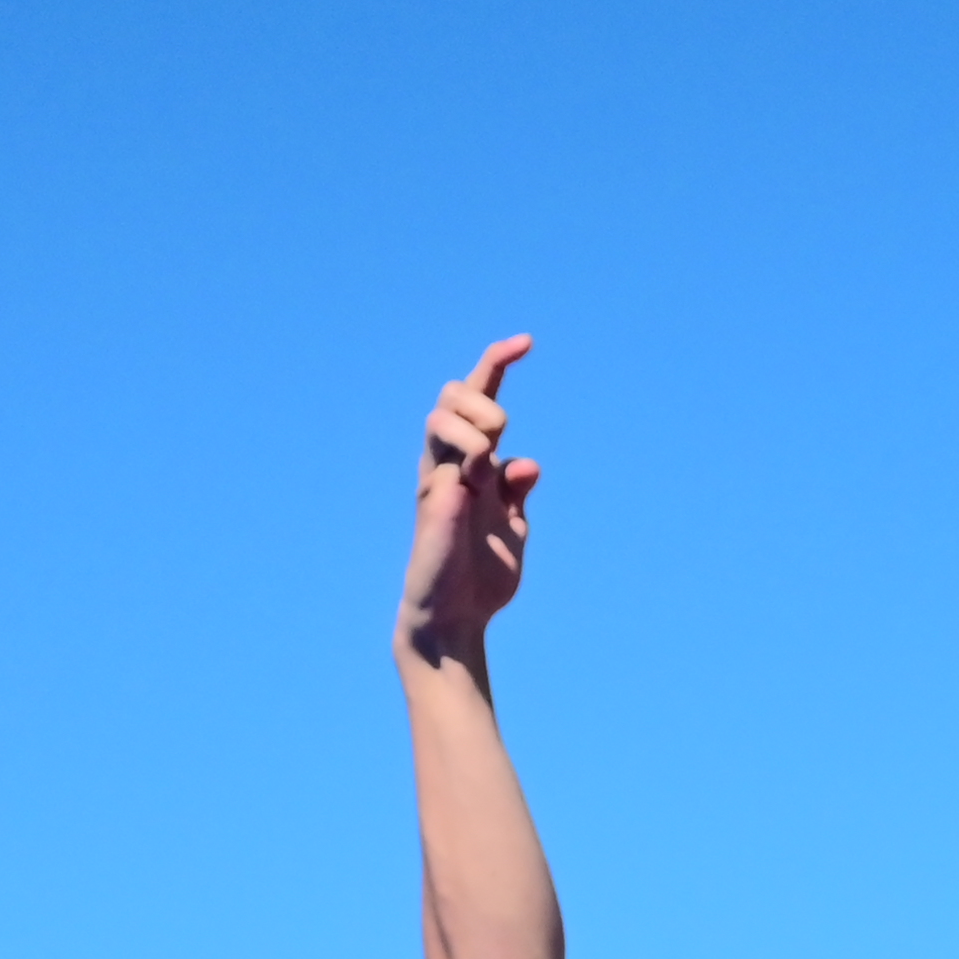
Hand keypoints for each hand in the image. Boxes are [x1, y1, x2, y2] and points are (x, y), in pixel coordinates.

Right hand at [401, 336, 540, 658]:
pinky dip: (472, 462)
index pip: (480, 398)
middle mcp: (452, 463)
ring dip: (477, 424)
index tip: (526, 341)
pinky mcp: (432, 499)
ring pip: (443, 414)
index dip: (498, 363)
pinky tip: (479, 487)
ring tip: (488, 463)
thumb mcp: (513, 527)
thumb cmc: (483, 575)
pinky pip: (449, 459)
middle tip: (503, 432)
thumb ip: (518, 493)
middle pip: (456, 392)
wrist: (457, 617)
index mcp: (475, 463)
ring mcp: (439, 478)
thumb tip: (526, 463)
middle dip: (485, 395)